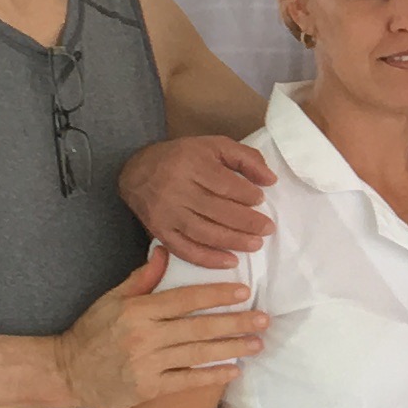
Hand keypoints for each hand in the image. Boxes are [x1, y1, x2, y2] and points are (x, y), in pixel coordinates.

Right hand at [54, 249, 267, 407]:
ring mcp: (147, 363)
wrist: (66, 372)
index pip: (185, 299)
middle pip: (198, 327)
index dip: (216, 295)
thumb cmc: (91, 333)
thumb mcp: (112, 299)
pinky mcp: (148, 388)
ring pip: (198, 353)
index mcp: (137, 310)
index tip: (243, 292)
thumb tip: (164, 251)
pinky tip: (234, 370)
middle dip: (235, 322)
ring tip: (257, 343)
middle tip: (264, 319)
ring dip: (232, 348)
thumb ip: (142, 279)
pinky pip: (187, 380)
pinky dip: (212, 376)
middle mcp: (144, 336)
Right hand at [119, 135, 275, 268]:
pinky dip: (208, 259)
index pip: (225, 185)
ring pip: (203, 232)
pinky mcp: (160, 231)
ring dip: (233, 241)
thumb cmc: (183, 157)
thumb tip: (270, 180)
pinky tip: (230, 262)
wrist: (136, 171)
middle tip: (267, 228)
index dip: (247, 195)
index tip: (261, 199)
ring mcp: (167, 213)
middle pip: (217, 211)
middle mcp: (177, 190)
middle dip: (247, 222)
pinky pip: (185, 250)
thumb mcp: (214, 146)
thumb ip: (245, 158)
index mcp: (191, 164)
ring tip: (255, 244)